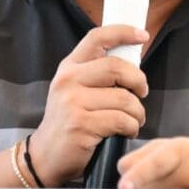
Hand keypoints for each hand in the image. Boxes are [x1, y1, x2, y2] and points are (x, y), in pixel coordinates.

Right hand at [28, 25, 149, 186]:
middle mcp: (68, 80)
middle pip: (116, 68)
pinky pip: (121, 120)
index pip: (97, 38)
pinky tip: (127, 132)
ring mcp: (72, 102)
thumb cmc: (69, 122)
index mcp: (69, 67)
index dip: (122, 32)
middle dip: (139, 81)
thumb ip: (96, 75)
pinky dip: (132, 127)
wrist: (46, 156)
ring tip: (134, 120)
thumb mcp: (74, 91)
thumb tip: (133, 63)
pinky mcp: (81, 124)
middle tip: (142, 93)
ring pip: (124, 98)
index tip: (142, 35)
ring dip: (138, 112)